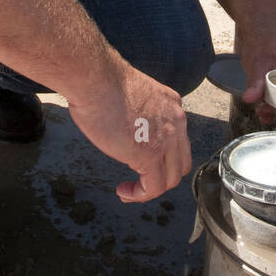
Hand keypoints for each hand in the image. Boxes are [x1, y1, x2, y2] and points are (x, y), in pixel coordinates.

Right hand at [66, 62, 191, 203]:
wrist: (96, 80)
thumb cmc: (101, 83)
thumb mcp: (132, 95)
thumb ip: (139, 114)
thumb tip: (128, 129)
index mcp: (171, 105)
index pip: (177, 139)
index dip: (162, 155)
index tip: (140, 160)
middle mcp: (175, 122)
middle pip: (180, 162)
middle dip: (162, 175)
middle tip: (140, 180)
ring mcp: (166, 140)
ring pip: (170, 178)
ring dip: (150, 189)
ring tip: (130, 190)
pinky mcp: (150, 156)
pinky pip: (153, 187)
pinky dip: (140, 195)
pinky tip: (124, 191)